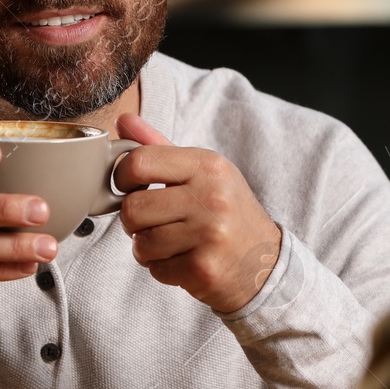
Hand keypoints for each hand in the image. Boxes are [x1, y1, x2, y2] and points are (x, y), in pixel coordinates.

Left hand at [112, 114, 282, 313]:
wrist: (267, 261)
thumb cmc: (226, 212)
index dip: (122, 179)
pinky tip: (185, 260)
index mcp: (207, 165)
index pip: (139, 162)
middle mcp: (211, 196)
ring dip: (147, 248)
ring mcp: (210, 234)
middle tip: (152, 222)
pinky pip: (156, 270)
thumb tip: (122, 119)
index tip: (132, 188)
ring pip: (141, 243)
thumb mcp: (202, 172)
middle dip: (133, 220)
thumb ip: (158, 146)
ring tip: (172, 243)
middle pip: (132, 208)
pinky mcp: (204, 269)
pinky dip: (163, 269)